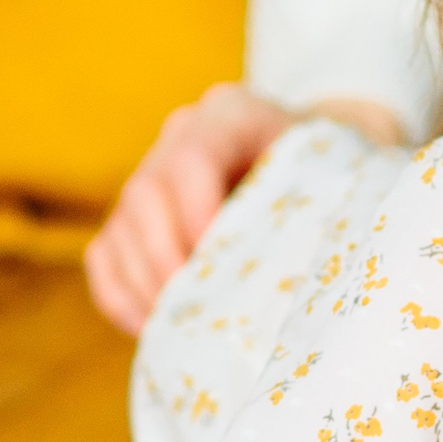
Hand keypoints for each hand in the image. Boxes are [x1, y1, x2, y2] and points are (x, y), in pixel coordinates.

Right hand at [83, 88, 402, 334]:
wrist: (316, 170)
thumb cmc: (335, 177)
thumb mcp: (338, 172)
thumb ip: (327, 197)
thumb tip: (331, 261)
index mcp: (232, 113)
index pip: (194, 155)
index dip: (198, 213)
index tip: (219, 262)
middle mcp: (180, 133)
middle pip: (145, 193)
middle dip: (167, 259)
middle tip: (195, 309)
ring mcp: (150, 173)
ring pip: (120, 226)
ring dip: (145, 284)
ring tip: (179, 326)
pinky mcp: (132, 217)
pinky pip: (104, 256)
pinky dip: (121, 296)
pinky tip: (152, 329)